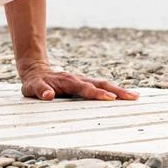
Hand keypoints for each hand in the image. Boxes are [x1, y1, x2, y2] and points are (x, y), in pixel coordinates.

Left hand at [20, 67, 138, 101]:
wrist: (36, 69)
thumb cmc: (35, 82)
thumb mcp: (32, 87)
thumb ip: (41, 91)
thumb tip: (49, 95)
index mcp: (68, 82)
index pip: (85, 88)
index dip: (97, 93)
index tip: (110, 98)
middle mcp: (79, 79)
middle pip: (101, 84)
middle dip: (117, 91)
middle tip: (133, 97)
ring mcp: (83, 80)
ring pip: (104, 83)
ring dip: (119, 90)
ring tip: (135, 97)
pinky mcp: (86, 83)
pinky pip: (102, 86)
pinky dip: (114, 91)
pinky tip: (126, 96)